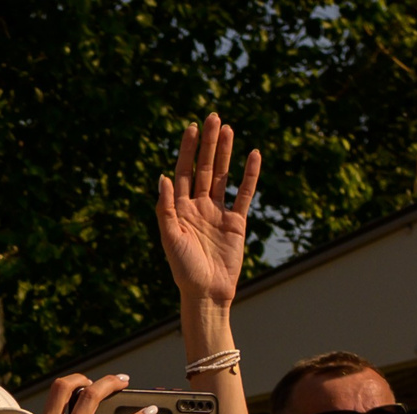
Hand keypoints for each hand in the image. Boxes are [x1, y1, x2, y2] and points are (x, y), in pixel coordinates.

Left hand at [154, 114, 259, 311]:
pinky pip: (244, 193)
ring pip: (222, 175)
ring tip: (228, 128)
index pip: (183, 172)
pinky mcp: (236, 222)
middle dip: (208, 143)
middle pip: (203, 168)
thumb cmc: (184, 270)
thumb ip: (166, 208)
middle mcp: (198, 206)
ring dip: (225, 153)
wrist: (207, 292)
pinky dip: (249, 175)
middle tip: (212, 117)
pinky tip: (253, 155)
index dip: (187, 150)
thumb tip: (163, 177)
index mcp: (179, 209)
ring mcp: (217, 212)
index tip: (191, 128)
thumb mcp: (170, 238)